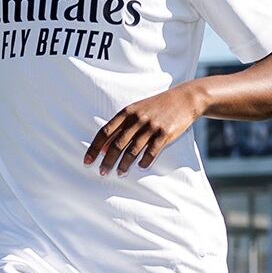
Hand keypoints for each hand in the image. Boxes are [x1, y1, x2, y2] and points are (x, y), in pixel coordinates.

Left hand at [83, 83, 204, 175]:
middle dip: (108, 160)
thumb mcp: (137, 109)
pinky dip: (145, 161)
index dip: (95, 147)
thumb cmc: (156, 106)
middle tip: (102, 172)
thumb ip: (121, 125)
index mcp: (127, 112)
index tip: (87, 160)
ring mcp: (151, 126)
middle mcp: (137, 119)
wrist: (184, 99)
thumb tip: (104, 147)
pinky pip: (151, 151)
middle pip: (117, 144)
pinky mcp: (165, 134)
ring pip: (133, 150)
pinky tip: (140, 166)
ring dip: (124, 164)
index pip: (105, 132)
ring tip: (119, 173)